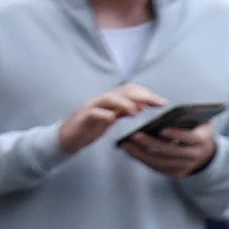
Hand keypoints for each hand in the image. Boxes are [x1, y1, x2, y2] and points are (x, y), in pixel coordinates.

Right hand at [47, 82, 165, 160]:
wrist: (67, 138)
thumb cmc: (89, 128)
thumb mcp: (111, 118)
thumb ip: (124, 111)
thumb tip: (142, 106)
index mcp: (110, 100)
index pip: (131, 89)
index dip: (147, 94)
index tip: (162, 102)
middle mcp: (102, 100)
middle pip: (124, 91)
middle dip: (143, 96)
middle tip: (157, 104)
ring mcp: (92, 107)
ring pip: (110, 98)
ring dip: (126, 104)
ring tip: (137, 112)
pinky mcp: (83, 118)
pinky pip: (95, 113)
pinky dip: (105, 115)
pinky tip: (113, 119)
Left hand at [122, 118, 219, 179]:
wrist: (202, 149)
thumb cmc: (196, 127)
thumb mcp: (198, 118)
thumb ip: (188, 114)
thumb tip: (171, 112)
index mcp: (203, 139)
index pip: (191, 138)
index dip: (177, 134)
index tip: (162, 129)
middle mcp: (195, 155)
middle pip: (172, 152)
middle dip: (153, 144)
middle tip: (136, 135)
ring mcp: (185, 166)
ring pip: (162, 162)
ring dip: (142, 154)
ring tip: (127, 143)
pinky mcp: (174, 173)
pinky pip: (156, 167)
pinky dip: (142, 159)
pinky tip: (130, 150)